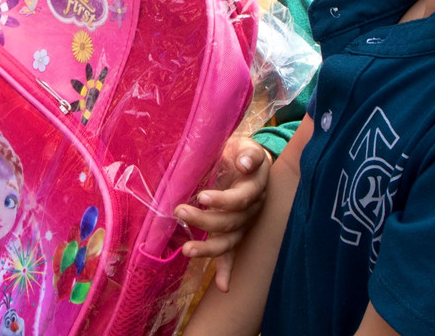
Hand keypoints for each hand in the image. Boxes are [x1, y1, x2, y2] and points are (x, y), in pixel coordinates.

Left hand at [174, 137, 270, 290]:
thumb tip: (245, 163)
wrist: (246, 160)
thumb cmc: (241, 152)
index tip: (202, 197)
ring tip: (187, 250)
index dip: (223, 200)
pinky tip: (223, 287)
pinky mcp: (234, 233)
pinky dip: (227, 270)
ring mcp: (242, 224)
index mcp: (254, 188)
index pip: (240, 199)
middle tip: (180, 210)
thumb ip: (249, 154)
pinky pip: (232, 254)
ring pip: (228, 241)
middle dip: (205, 220)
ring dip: (208, 248)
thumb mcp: (246, 146)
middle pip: (231, 222)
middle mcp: (251, 210)